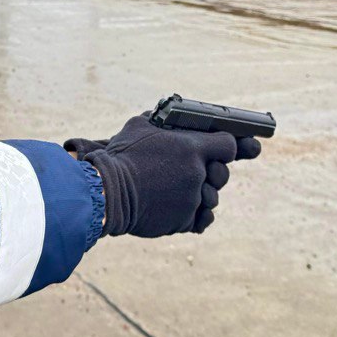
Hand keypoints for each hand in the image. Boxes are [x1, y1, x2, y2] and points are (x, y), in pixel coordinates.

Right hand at [68, 115, 260, 237]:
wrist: (107, 192)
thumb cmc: (122, 157)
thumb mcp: (139, 126)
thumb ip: (160, 120)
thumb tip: (163, 115)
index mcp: (191, 148)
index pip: (229, 144)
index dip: (229, 145)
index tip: (223, 147)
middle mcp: (196, 174)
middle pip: (223, 173)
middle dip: (214, 170)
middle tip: (199, 169)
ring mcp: (191, 199)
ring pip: (212, 198)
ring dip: (203, 193)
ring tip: (182, 190)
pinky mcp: (183, 221)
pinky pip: (203, 219)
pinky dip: (198, 215)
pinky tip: (190, 209)